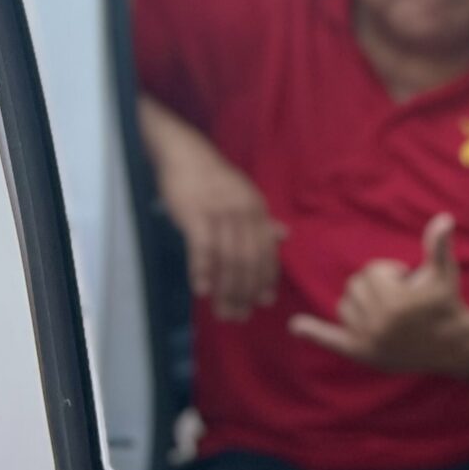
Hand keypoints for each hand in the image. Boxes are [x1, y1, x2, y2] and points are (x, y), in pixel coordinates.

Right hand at [152, 127, 284, 317]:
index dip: (266, 279)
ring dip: (226, 291)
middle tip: (239, 316)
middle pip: (249, 261)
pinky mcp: (196, 214)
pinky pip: (203, 248)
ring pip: (228, 260)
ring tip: (221, 312)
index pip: (266, 251)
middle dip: (246, 293)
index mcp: (257, 210)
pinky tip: (202, 291)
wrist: (184, 153)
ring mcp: (220, 213)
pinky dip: (203, 271)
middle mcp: (244, 212)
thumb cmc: (212, 178)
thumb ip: (262, 220)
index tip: (263, 302)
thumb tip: (284, 236)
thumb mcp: (244, 195)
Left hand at [291, 215, 463, 371]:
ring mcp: (368, 341)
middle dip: (376, 286)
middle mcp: (378, 324)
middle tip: (401, 298)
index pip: (371, 271)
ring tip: (387, 311)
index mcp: (395, 302)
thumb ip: (439, 245)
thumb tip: (443, 217)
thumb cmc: (446, 303)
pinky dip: (314, 332)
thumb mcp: (445, 273)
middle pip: (355, 287)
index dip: (391, 271)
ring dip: (360, 303)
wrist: (451, 345)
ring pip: (344, 306)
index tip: (411, 283)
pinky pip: (332, 340)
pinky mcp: (363, 353)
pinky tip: (295, 326)